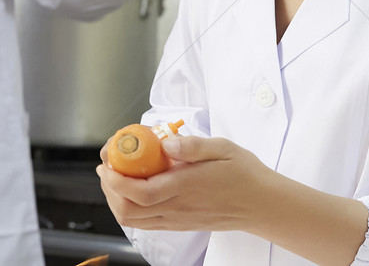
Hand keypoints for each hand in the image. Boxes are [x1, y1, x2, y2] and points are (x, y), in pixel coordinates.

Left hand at [96, 136, 272, 232]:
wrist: (260, 203)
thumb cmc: (243, 173)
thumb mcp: (223, 147)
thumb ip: (193, 145)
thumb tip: (166, 143)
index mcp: (186, 186)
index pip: (141, 192)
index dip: (116, 180)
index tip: (108, 161)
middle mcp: (178, 207)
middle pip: (129, 210)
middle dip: (109, 188)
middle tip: (109, 165)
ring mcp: (177, 219)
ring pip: (133, 220)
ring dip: (117, 199)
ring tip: (117, 176)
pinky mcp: (179, 224)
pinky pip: (145, 223)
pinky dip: (130, 208)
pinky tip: (134, 189)